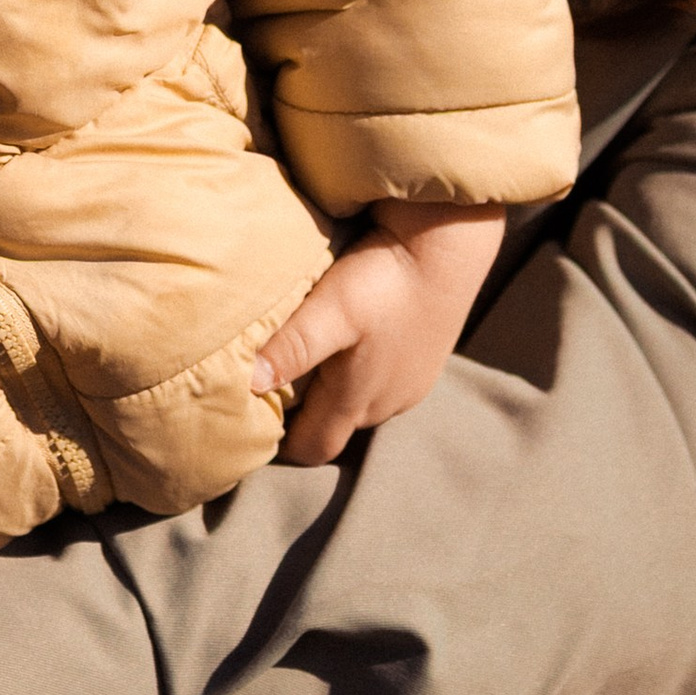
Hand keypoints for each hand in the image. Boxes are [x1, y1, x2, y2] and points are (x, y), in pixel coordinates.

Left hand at [256, 199, 507, 467]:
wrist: (447, 245)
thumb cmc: (385, 280)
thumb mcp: (331, 311)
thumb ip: (292, 349)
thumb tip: (249, 386)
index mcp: (356, 400)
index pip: (312, 449)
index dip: (282, 443)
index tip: (254, 420)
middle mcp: (386, 404)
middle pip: (334, 429)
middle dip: (303, 418)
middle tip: (269, 386)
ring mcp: (410, 386)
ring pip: (359, 407)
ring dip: (332, 394)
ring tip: (304, 361)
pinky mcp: (424, 363)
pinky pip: (382, 385)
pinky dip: (359, 375)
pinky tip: (349, 342)